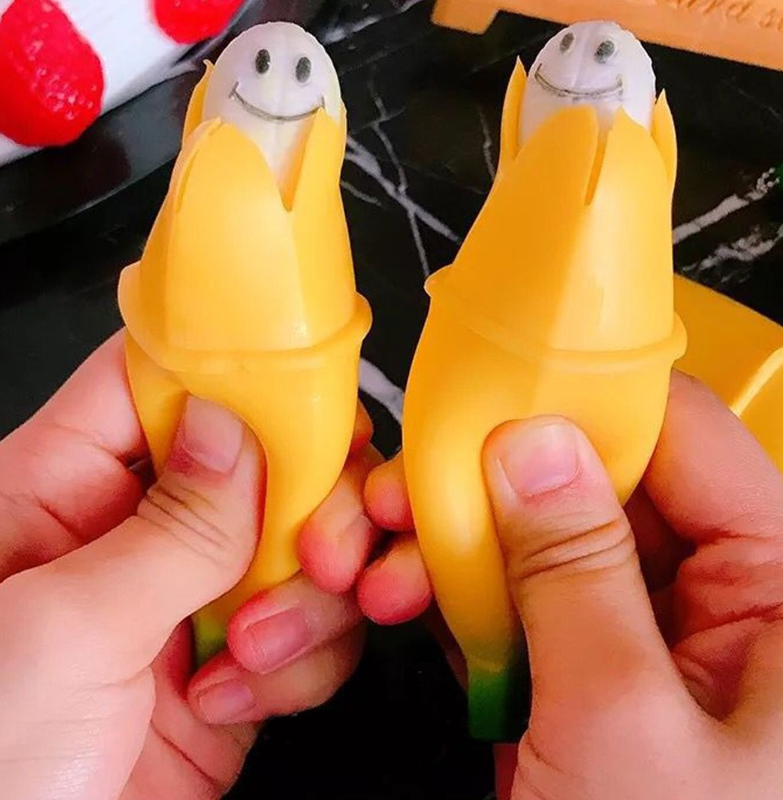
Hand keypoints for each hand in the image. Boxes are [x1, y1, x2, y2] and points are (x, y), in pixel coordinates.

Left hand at [0, 333, 369, 799]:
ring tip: (254, 653)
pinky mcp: (242, 660)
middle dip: (312, 502)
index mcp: (65, 487)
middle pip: (263, 458)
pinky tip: (237, 701)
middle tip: (321, 548)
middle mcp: (138, 531)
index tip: (306, 384)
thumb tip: (234, 424)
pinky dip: (303, 663)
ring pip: (306, 544)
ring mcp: (195, 596)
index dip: (232, 366)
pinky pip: (317, 627)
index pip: (156, 379)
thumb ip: (169, 527)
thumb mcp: (65, 631)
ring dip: (308, 599)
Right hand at [347, 372, 782, 798]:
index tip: (504, 387)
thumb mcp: (627, 728)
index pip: (683, 440)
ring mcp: (638, 637)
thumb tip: (534, 450)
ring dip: (464, 540)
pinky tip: (408, 598)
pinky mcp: (583, 673)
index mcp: (781, 595)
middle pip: (601, 483)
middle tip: (422, 484)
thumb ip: (578, 571)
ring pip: (545, 537)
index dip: (594, 402)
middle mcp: (716, 604)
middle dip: (499, 479)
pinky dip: (459, 593)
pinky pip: (520, 595)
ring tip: (394, 557)